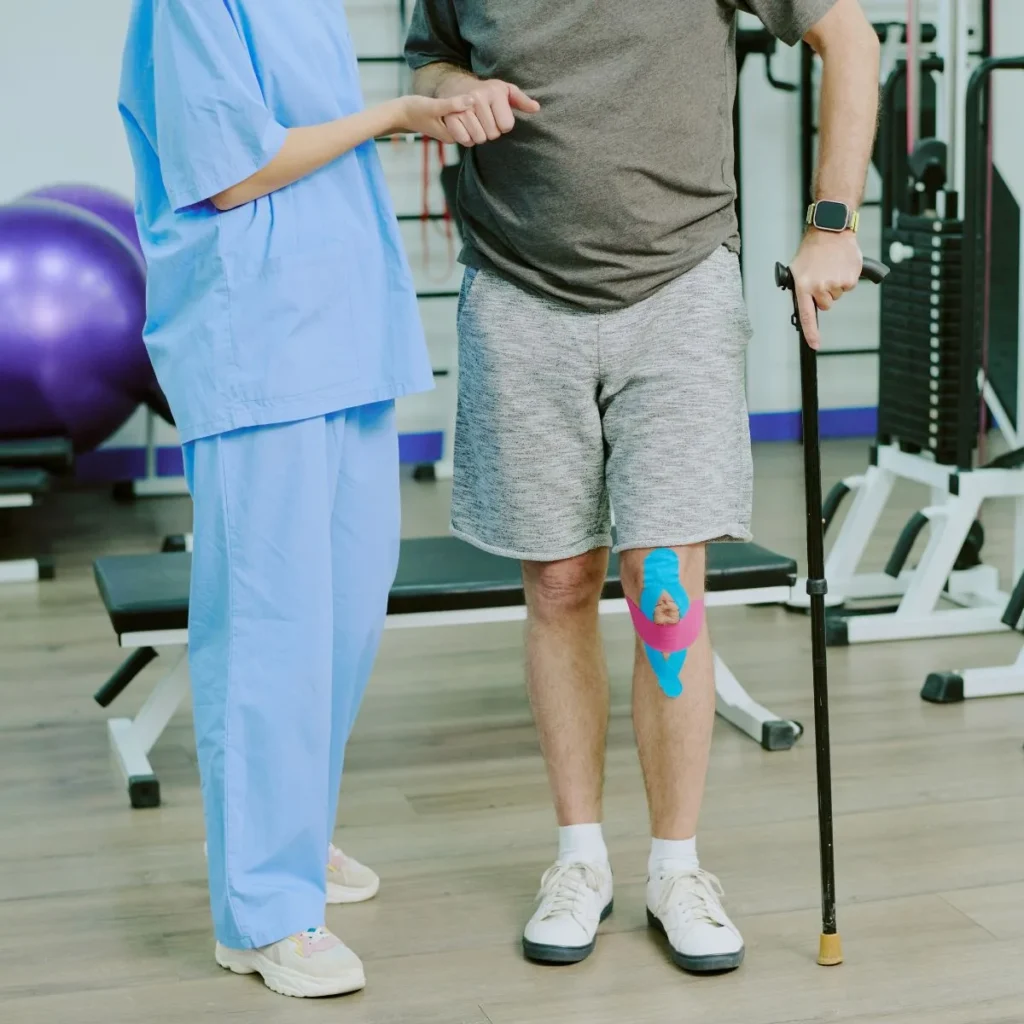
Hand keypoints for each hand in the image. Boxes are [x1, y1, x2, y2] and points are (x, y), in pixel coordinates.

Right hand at [393, 94, 475, 142]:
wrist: (400, 113)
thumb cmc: (414, 110)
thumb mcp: (434, 106)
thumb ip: (453, 104)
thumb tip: (472, 100)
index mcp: (452, 136)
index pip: (476, 132)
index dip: (480, 119)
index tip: (481, 103)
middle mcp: (453, 136)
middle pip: (474, 128)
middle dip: (478, 115)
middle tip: (479, 97)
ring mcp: (451, 129)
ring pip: (469, 122)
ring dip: (472, 110)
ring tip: (473, 95)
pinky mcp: (448, 122)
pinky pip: (462, 117)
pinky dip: (465, 108)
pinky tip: (465, 97)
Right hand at [436, 75, 539, 146]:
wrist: (457, 86)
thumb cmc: (486, 92)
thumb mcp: (505, 91)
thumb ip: (521, 101)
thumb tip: (537, 108)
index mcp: (494, 92)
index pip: (506, 126)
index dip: (503, 125)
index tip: (497, 114)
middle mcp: (477, 98)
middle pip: (493, 134)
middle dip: (491, 131)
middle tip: (484, 119)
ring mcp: (462, 108)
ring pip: (479, 139)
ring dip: (479, 135)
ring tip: (475, 123)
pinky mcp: (450, 118)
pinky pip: (465, 140)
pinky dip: (467, 138)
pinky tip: (466, 127)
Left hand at [788, 229, 862, 348]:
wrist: (830, 231)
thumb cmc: (813, 250)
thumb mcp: (797, 269)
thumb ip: (800, 289)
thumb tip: (803, 306)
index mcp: (803, 286)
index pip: (807, 315)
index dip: (811, 332)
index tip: (815, 344)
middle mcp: (819, 287)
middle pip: (826, 305)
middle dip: (824, 294)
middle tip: (822, 276)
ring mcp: (836, 283)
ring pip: (837, 295)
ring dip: (835, 284)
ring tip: (830, 267)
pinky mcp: (850, 278)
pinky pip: (848, 286)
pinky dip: (846, 278)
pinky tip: (840, 265)